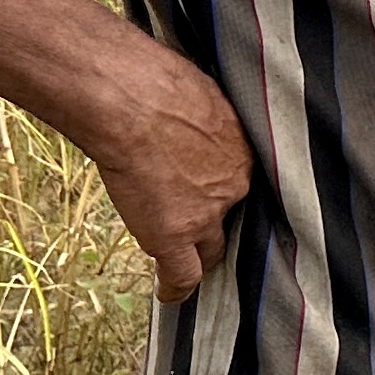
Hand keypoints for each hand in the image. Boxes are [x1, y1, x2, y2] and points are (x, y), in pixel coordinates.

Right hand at [88, 63, 256, 300]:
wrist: (131, 100)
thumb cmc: (155, 80)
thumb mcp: (199, 93)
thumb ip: (203, 116)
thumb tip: (191, 114)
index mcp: (242, 148)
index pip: (239, 182)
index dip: (224, 191)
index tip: (212, 192)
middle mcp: (235, 185)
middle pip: (232, 218)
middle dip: (221, 225)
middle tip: (203, 229)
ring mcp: (205, 214)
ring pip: (210, 249)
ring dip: (199, 256)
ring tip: (187, 262)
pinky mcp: (174, 235)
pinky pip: (182, 274)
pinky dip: (176, 288)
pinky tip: (168, 295)